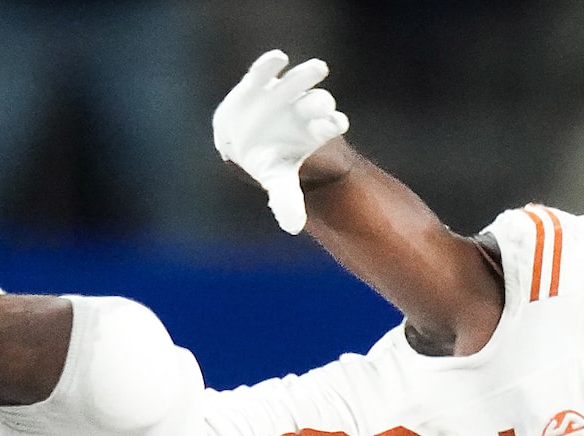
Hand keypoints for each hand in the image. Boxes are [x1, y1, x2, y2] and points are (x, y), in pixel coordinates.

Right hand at [212, 49, 347, 233]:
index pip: (329, 124)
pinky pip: (265, 70)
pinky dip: (271, 65)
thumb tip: (293, 227)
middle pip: (319, 101)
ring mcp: (283, 93)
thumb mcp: (278, 180)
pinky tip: (277, 59)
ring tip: (316, 69)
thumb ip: (286, 200)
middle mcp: (303, 108)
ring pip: (299, 81)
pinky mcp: (259, 82)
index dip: (331, 123)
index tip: (335, 125)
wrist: (248, 140)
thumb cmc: (272, 161)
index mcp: (312, 131)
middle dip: (321, 101)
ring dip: (306, 75)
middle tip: (323, 102)